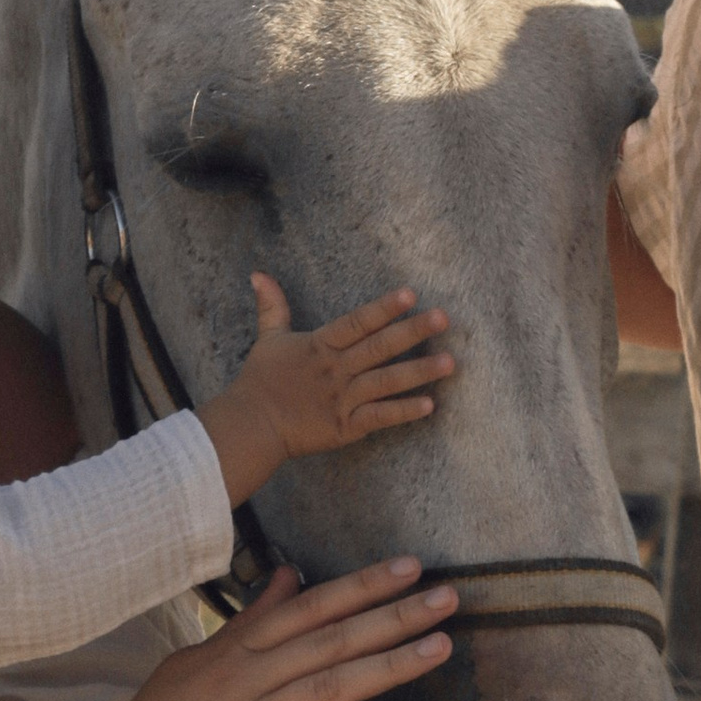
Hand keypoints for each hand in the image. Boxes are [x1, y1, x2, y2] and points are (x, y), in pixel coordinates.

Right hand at [66, 558, 454, 700]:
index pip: (308, 608)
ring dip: (389, 665)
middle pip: (329, 639)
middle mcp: (245, 681)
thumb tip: (289, 576)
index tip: (408, 567)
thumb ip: (247, 622)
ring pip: (330, 688)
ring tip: (441, 647)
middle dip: (392, 615)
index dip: (360, 586)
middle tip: (447, 596)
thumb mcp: (194, 663)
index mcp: (233, 652)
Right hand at [199, 276, 454, 504]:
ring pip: (386, 382)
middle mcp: (335, 370)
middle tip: (444, 318)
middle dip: (412, 331)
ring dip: (419, 372)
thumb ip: (272, 306)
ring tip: (450, 362)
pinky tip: (430, 405)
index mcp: (320, 345)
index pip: (356, 322)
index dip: (383, 308)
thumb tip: (258, 274)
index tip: (411, 294)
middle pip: (378, 347)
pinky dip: (403, 412)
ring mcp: (342, 399)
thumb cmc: (260, 381)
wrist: (250, 426)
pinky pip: (378, 418)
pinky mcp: (345, 427)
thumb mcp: (268, 339)